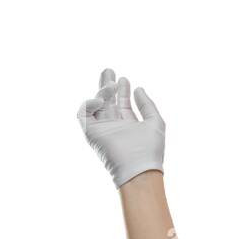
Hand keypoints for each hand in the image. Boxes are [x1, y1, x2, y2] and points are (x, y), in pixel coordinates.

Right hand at [77, 68, 164, 187]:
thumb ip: (147, 105)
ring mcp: (102, 129)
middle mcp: (114, 126)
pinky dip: (88, 104)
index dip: (123, 90)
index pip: (122, 104)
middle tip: (108, 70)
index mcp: (129, 125)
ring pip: (96, 105)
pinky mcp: (91, 134)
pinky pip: (83, 115)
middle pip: (107, 102)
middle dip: (107, 85)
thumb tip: (139, 88)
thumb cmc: (150, 149)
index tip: (124, 79)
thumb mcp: (155, 122)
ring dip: (102, 92)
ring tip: (111, 84)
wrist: (138, 168)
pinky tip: (100, 99)